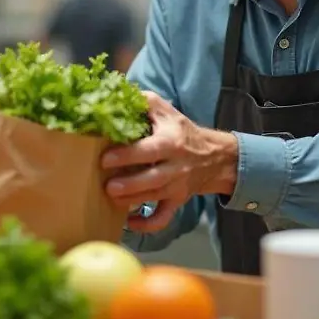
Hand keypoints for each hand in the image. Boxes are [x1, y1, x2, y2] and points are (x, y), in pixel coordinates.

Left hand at [101, 92, 237, 233]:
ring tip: (112, 199)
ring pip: (155, 198)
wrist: (213, 156)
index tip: (105, 158)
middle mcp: (176, 166)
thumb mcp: (165, 110)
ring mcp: (177, 187)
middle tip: (108, 186)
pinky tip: (130, 223)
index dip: (127, 155)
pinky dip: (148, 225)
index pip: (149, 150)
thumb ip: (143, 101)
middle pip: (153, 179)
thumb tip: (115, 92)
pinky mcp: (177, 201)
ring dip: (133, 202)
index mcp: (170, 142)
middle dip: (130, 185)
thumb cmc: (181, 130)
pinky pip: (164, 218)